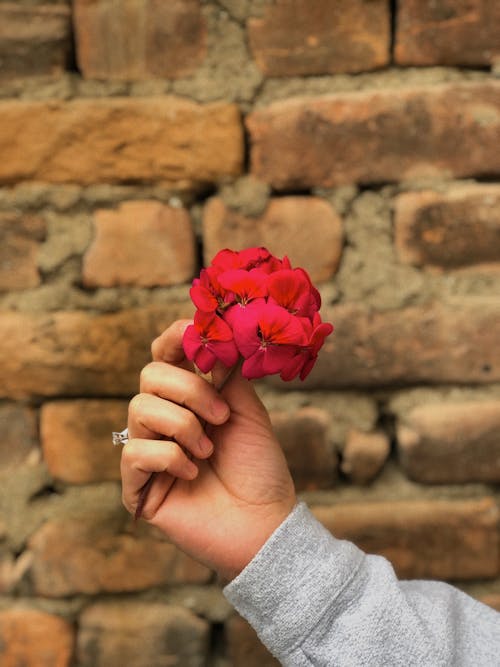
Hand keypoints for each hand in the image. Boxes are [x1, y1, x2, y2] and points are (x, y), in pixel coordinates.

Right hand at [121, 320, 296, 580]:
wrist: (265, 523)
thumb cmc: (259, 467)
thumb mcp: (247, 409)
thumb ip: (225, 372)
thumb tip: (211, 335)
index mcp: (189, 397)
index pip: (166, 355)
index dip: (175, 338)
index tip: (194, 332)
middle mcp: (165, 419)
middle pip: (150, 375)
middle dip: (189, 390)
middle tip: (221, 417)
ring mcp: (149, 450)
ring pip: (139, 408)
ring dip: (183, 426)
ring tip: (209, 450)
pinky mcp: (138, 485)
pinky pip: (135, 451)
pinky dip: (170, 458)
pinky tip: (194, 475)